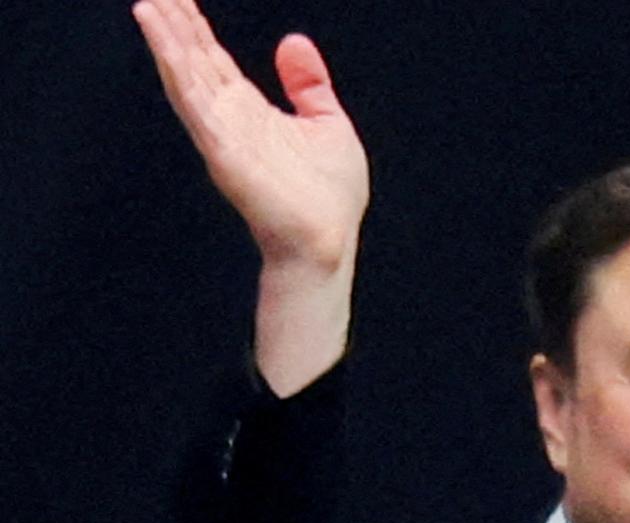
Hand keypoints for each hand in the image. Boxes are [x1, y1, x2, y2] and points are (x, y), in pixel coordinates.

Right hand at [133, 0, 368, 394]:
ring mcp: (223, 134)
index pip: (215, 62)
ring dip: (167, 40)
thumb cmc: (330, 196)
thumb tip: (293, 40)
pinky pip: (194, 100)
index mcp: (252, 114)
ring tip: (150, 5)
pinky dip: (176, 66)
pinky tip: (162, 37)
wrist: (329, 241)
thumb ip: (308, 85)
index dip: (197, 30)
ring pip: (187, 77)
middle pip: (195, 63)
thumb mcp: (328, 124)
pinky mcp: (222, 149)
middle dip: (175, 26)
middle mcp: (230, 121)